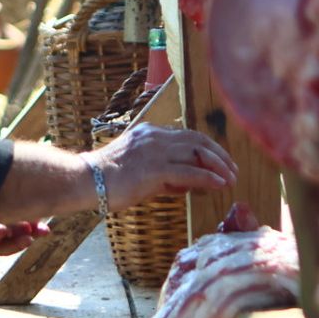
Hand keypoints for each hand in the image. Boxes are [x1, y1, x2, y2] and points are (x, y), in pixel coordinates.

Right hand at [93, 124, 237, 211]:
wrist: (85, 181)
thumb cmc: (109, 181)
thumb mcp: (141, 171)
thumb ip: (166, 175)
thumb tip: (190, 184)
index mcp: (151, 133)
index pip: (188, 136)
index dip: (209, 148)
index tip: (222, 161)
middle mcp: (155, 137)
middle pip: (198, 140)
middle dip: (219, 155)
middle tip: (233, 170)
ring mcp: (155, 150)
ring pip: (197, 152)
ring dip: (219, 166)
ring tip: (231, 178)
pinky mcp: (155, 168)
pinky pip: (189, 171)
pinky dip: (208, 177)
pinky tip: (219, 184)